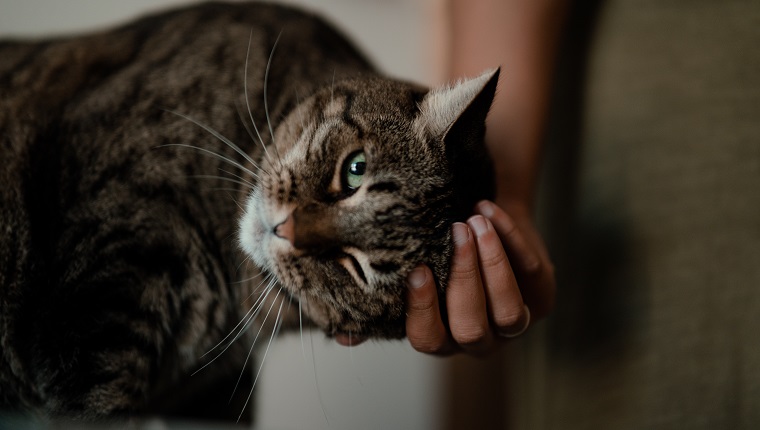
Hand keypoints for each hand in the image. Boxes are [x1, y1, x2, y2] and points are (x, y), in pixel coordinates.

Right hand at [404, 200, 554, 355]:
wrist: (482, 222)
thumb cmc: (440, 249)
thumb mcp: (419, 268)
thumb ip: (392, 289)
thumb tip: (348, 325)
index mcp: (441, 338)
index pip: (428, 338)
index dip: (423, 309)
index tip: (418, 269)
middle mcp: (478, 341)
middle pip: (471, 329)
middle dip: (463, 279)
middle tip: (455, 233)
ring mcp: (514, 324)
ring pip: (508, 312)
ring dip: (492, 264)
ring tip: (475, 221)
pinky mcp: (541, 298)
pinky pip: (531, 272)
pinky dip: (510, 237)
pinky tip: (488, 209)